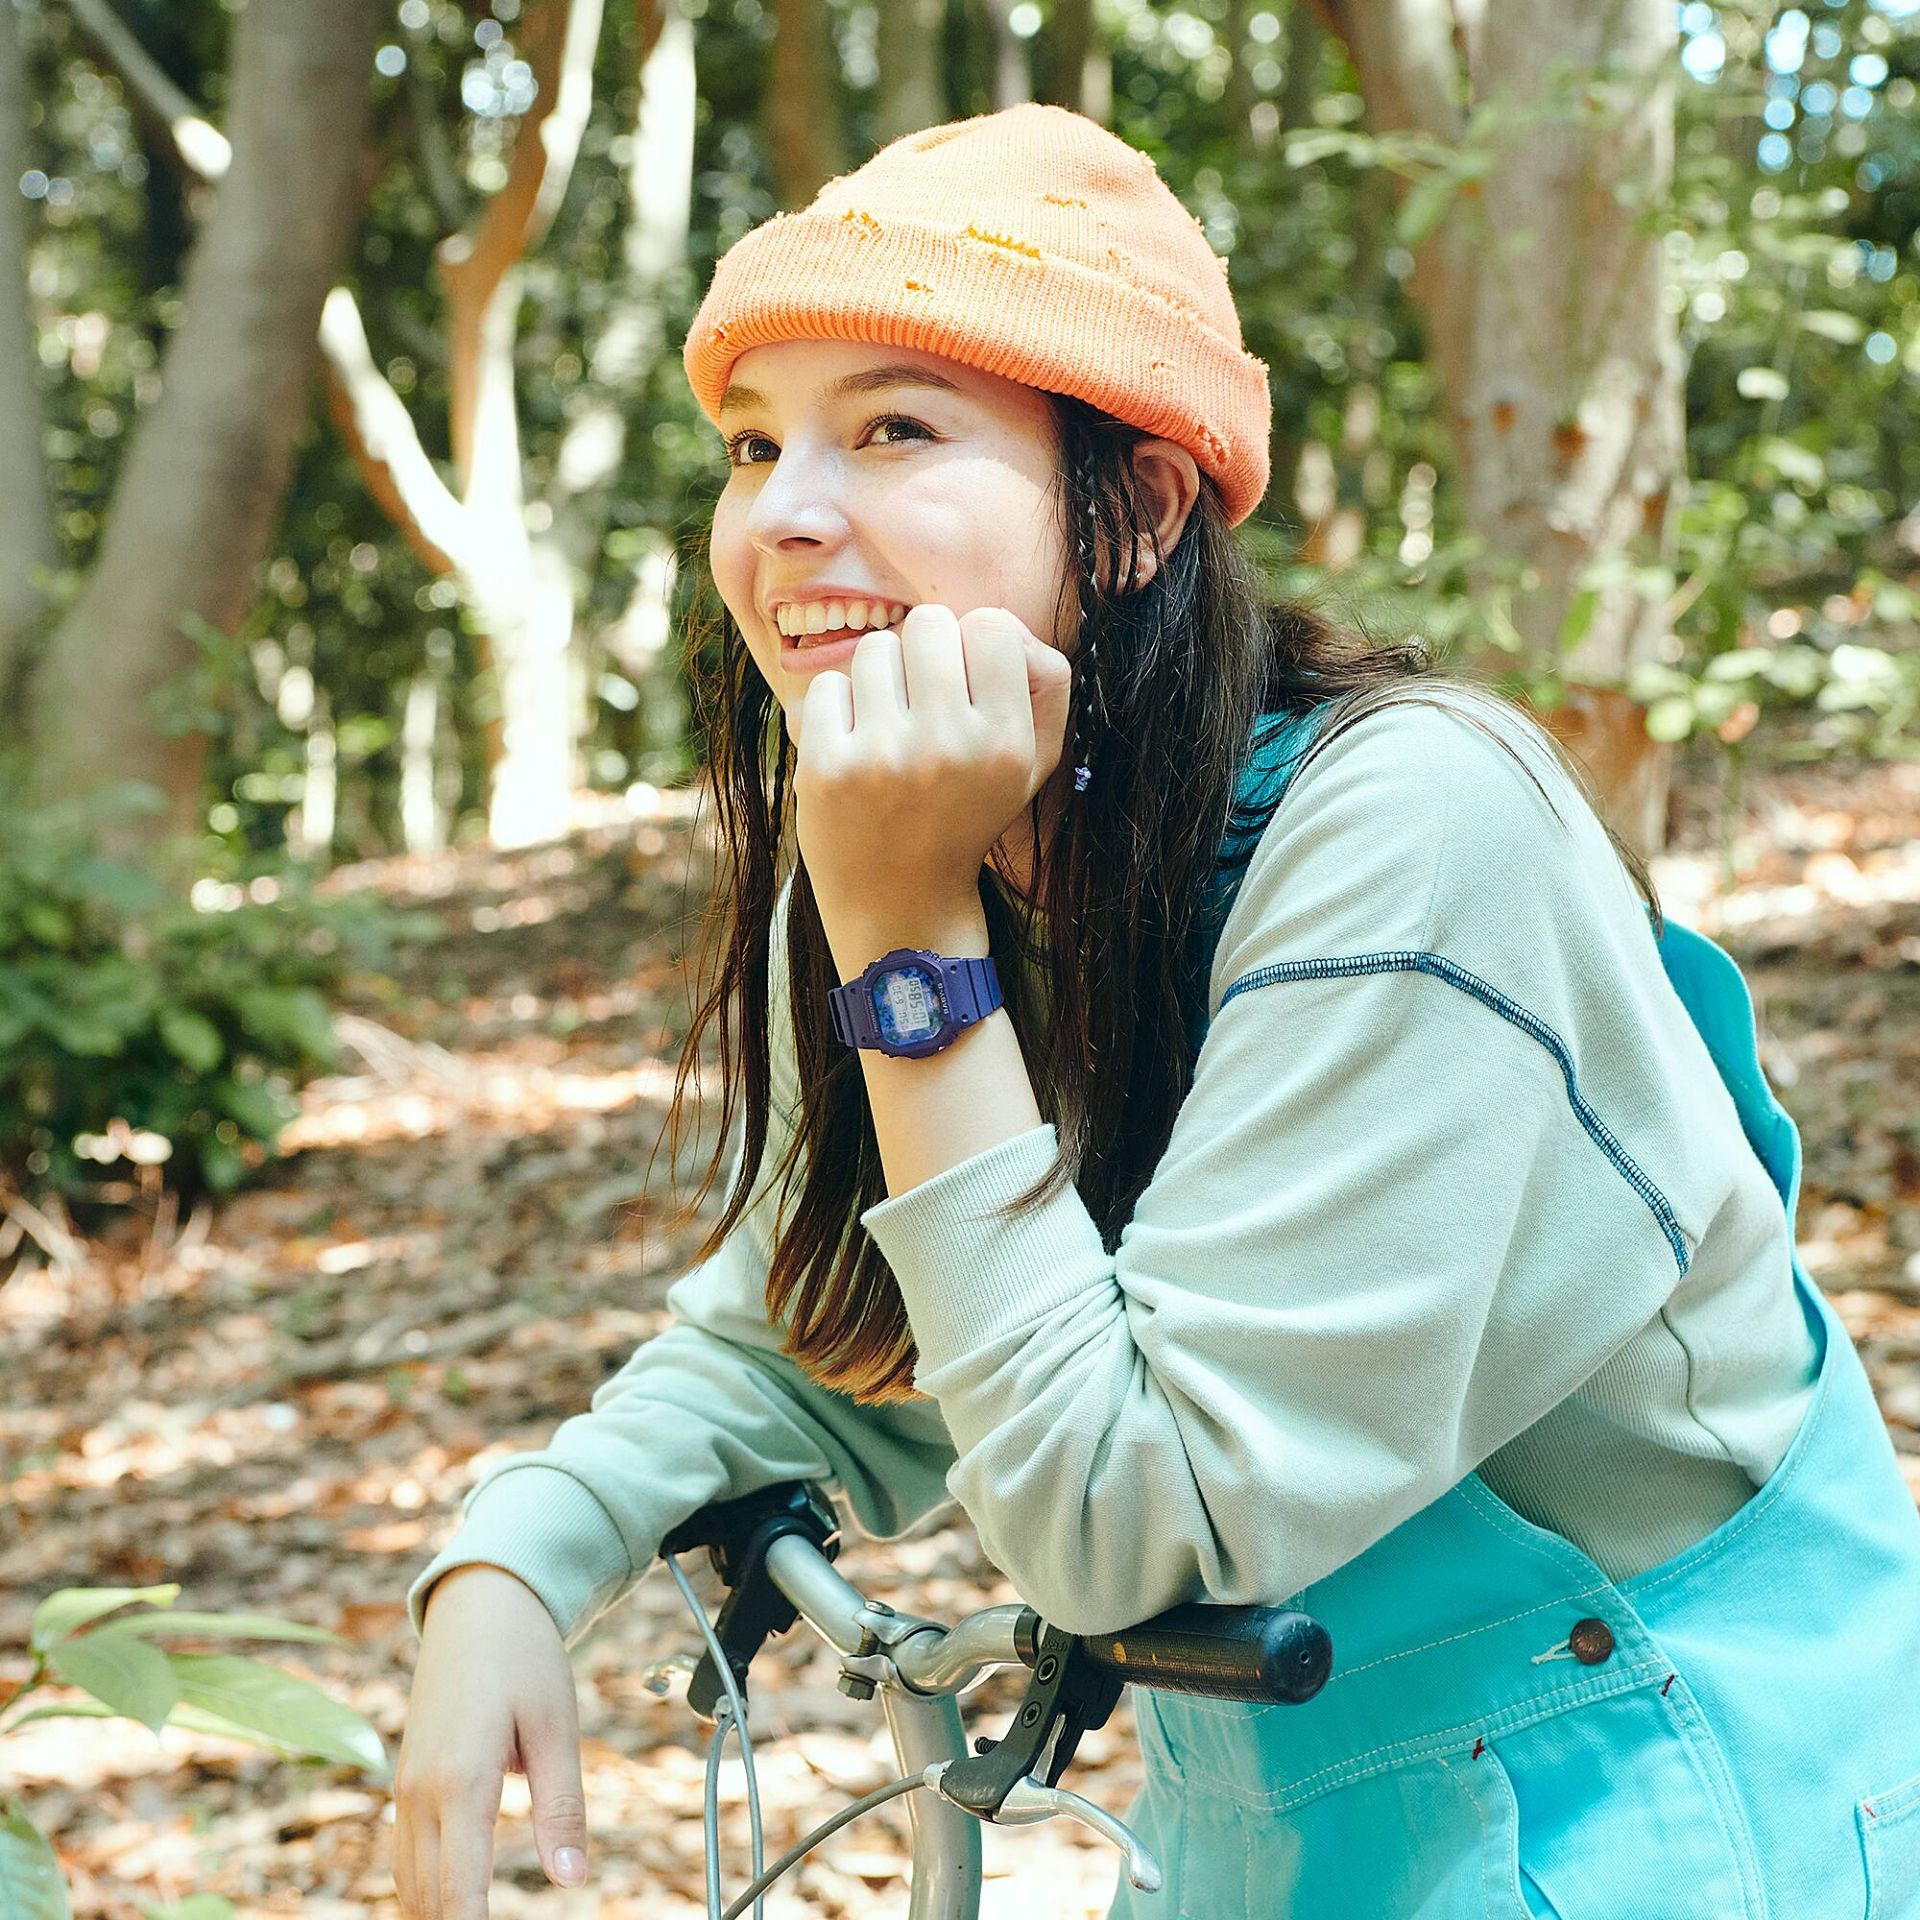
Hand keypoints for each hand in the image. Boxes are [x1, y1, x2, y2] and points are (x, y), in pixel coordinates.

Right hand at [393, 1566, 588, 1915]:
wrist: (479, 1605)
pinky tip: (455, 1906)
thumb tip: (571, 1880)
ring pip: (410, 1885)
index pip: (459, 1891)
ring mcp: (405, 1790)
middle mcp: (420, 1793)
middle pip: (429, 1899)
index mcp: (459, 1781)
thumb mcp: (556, 1727)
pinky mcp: (407, 1783)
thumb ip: (562, 1807)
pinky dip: (427, 1892)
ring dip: (440, 1914)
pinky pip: (406, 1858)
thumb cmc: (524, 1658)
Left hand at [787, 604, 1073, 931]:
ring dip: (880, 680)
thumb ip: (1045, 683)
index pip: (992, 625)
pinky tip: (854, 748)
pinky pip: (829, 683)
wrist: (900, 900)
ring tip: (888, 730)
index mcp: (1007, 743)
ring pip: (876, 648)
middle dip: (922, 654)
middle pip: (929, 623)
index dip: (973, 646)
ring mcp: (885, 755)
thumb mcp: (1033, 762)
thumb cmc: (966, 815)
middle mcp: (950, 746)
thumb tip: (1005, 626)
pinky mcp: (828, 766)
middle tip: (920, 704)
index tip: (964, 686)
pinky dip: (837, 708)